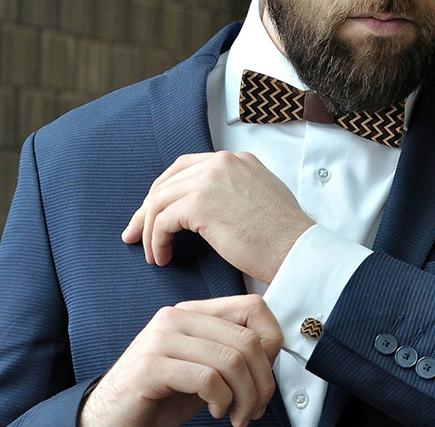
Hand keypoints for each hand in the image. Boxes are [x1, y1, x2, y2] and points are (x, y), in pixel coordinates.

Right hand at [77, 295, 282, 426]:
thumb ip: (233, 355)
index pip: (252, 307)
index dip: (272, 341)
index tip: (265, 376)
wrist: (108, 420)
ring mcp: (162, 339)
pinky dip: (222, 400)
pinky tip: (216, 412)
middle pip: (247, 340)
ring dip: (245, 397)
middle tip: (255, 408)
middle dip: (262, 382)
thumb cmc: (161, 396)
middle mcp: (177, 317)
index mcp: (193, 313)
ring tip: (237, 415)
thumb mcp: (205, 370)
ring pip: (231, 361)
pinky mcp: (151, 366)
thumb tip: (273, 353)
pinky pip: (207, 379)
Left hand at [121, 151, 314, 283]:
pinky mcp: (200, 203)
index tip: (155, 214)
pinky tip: (161, 257)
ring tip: (150, 253)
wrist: (298, 250)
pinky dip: (156, 240)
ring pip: (159, 201)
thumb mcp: (264, 200)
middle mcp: (221, 163)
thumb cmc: (286, 238)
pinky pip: (162, 220)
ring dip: (149, 229)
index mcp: (237, 161)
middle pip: (167, 181)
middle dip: (147, 209)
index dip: (166, 192)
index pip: (187, 168)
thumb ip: (237, 194)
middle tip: (136, 233)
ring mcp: (210, 179)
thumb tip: (213, 210)